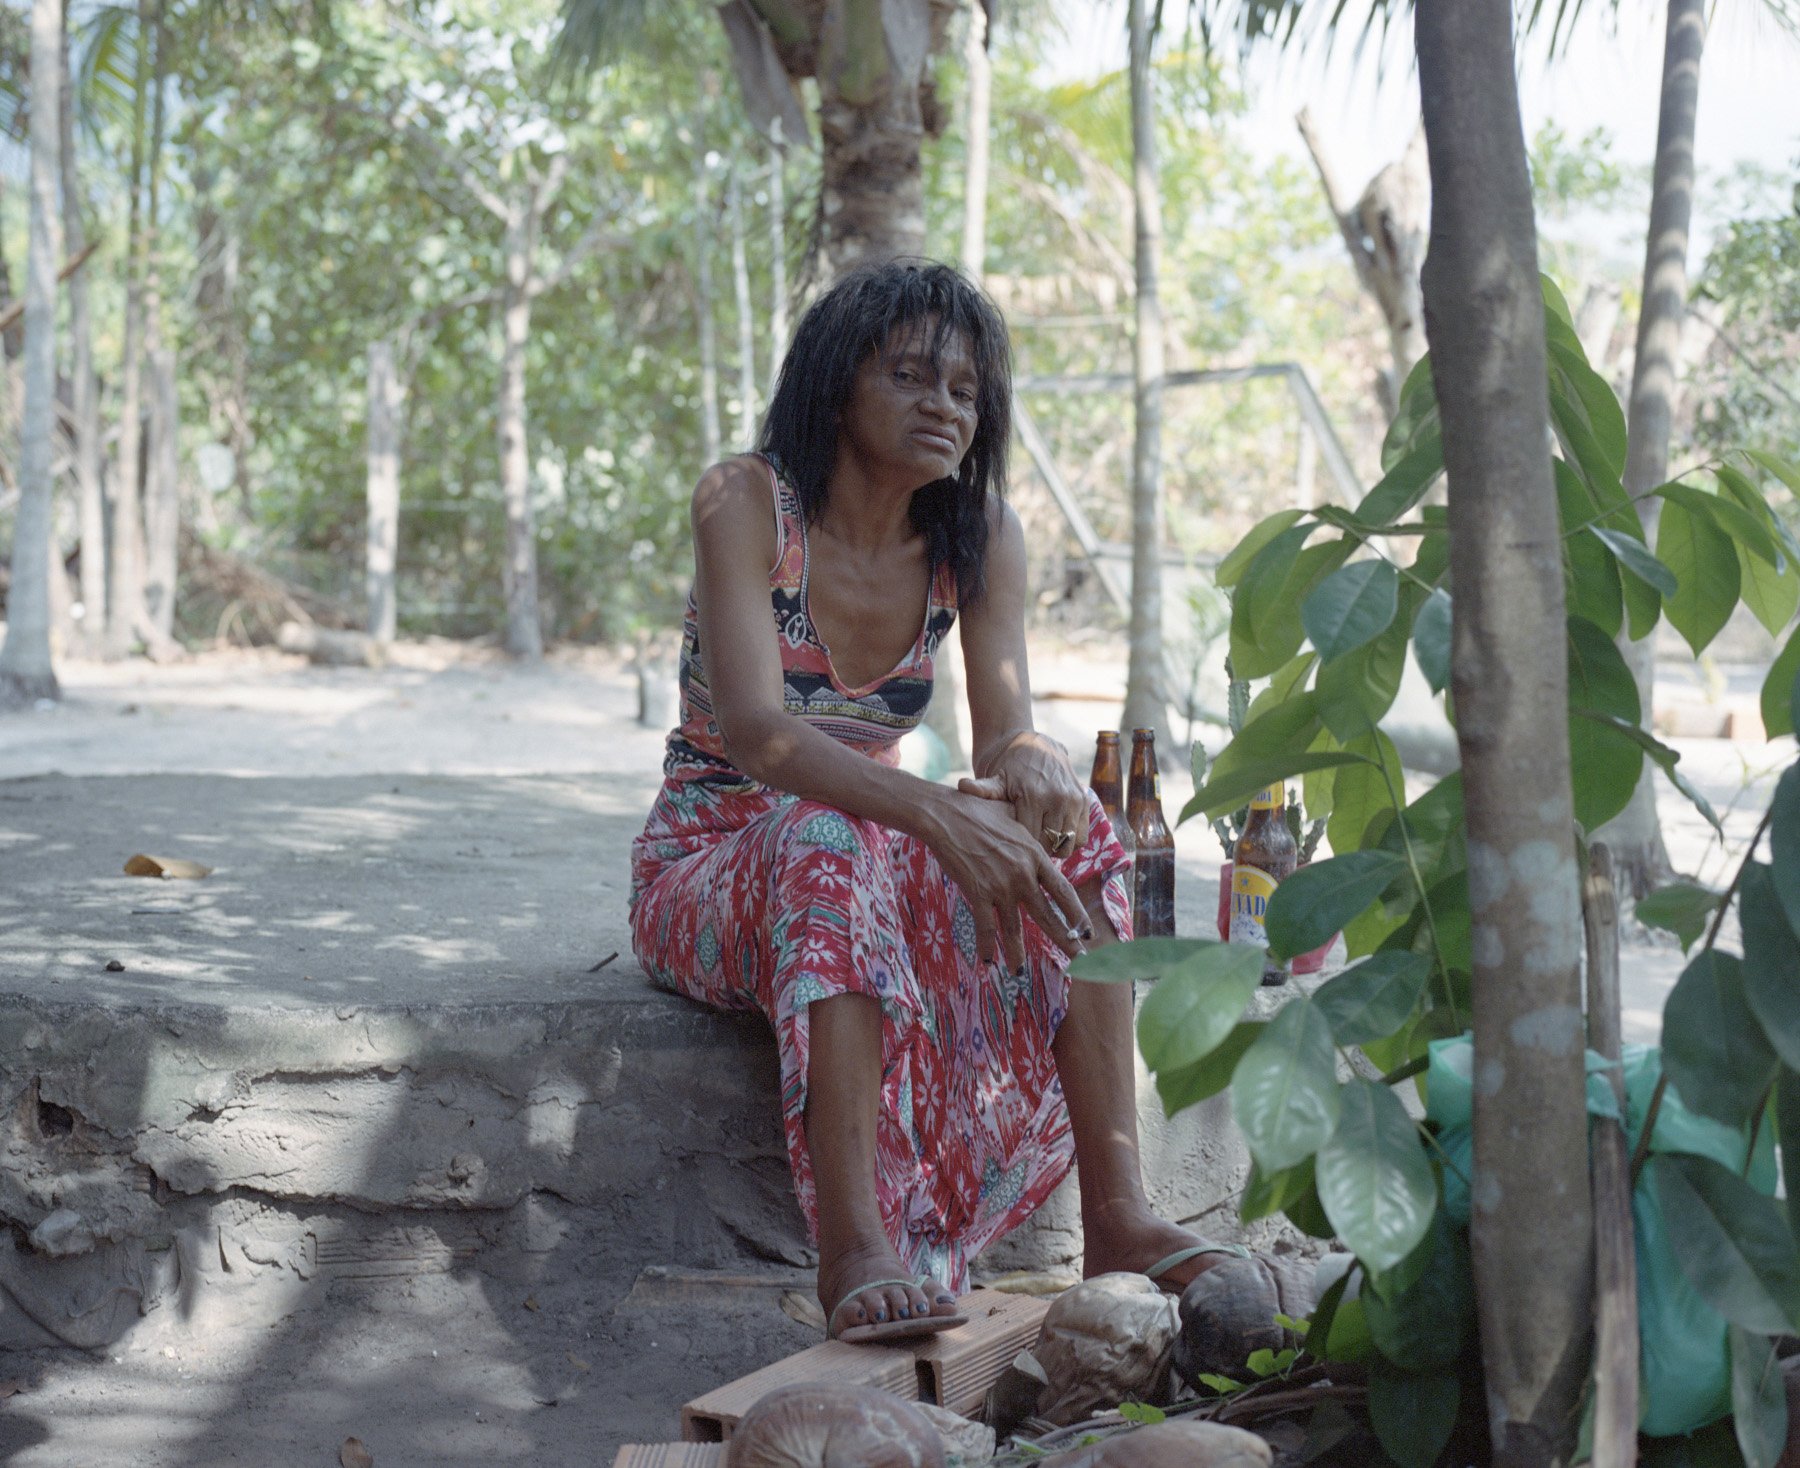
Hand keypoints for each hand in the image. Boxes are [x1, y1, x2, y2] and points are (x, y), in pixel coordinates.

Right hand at [925, 787, 1092, 972]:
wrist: (946, 815)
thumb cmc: (978, 811)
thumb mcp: (1014, 818)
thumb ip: (1030, 836)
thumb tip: (1042, 841)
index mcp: (1034, 856)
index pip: (1063, 891)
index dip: (1077, 914)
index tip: (1087, 931)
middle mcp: (1022, 875)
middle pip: (1048, 915)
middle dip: (1065, 940)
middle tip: (1079, 960)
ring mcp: (1000, 886)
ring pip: (1014, 929)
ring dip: (1016, 953)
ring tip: (1020, 972)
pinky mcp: (977, 893)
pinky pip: (984, 927)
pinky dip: (986, 945)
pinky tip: (986, 960)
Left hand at [959, 731, 1089, 861]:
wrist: (1032, 743)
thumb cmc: (1008, 765)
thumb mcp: (995, 777)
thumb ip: (983, 789)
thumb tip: (963, 786)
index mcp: (1034, 796)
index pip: (1031, 841)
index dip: (1021, 847)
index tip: (1012, 843)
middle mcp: (1058, 799)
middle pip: (1050, 846)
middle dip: (1038, 849)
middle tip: (1026, 841)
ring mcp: (1074, 800)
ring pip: (1068, 845)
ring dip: (1055, 847)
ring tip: (1040, 837)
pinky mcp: (1084, 801)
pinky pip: (1081, 836)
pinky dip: (1070, 840)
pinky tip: (1054, 832)